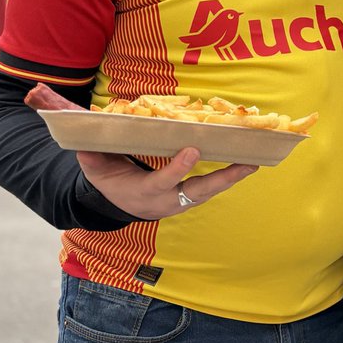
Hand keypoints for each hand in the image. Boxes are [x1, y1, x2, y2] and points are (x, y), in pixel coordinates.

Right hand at [76, 147, 257, 219]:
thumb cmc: (110, 181)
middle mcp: (167, 200)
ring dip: (233, 176)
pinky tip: (247, 161)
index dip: (178, 168)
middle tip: (247, 164)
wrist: (119, 205)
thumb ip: (93, 155)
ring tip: (255, 160)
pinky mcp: (189, 197)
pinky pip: (211, 187)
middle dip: (223, 179)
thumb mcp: (97, 170)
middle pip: (198, 192)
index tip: (193, 150)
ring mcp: (181, 201)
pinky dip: (229, 175)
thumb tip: (87, 137)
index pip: (163, 181)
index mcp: (145, 193)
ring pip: (209, 191)